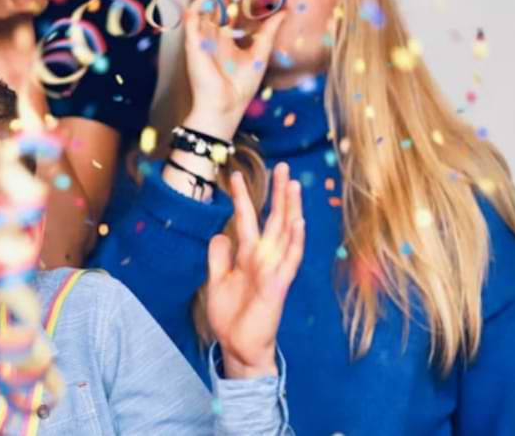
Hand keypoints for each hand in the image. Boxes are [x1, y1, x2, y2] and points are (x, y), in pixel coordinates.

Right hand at [180, 0, 287, 139]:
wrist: (225, 106)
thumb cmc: (240, 86)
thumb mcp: (261, 52)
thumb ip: (269, 30)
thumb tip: (284, 10)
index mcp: (226, 38)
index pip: (232, 7)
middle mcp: (212, 34)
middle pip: (220, 1)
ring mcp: (201, 37)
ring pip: (206, 4)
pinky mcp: (192, 41)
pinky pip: (193, 16)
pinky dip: (203, 2)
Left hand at [206, 163, 304, 378]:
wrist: (237, 347)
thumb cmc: (230, 316)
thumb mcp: (215, 281)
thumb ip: (218, 257)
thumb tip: (220, 234)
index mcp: (248, 256)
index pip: (247, 219)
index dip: (242, 197)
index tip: (234, 174)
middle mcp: (264, 258)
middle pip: (274, 219)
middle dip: (278, 193)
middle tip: (282, 166)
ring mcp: (274, 270)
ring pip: (286, 234)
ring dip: (291, 210)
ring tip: (294, 185)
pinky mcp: (279, 285)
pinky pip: (290, 260)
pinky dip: (295, 240)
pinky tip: (298, 222)